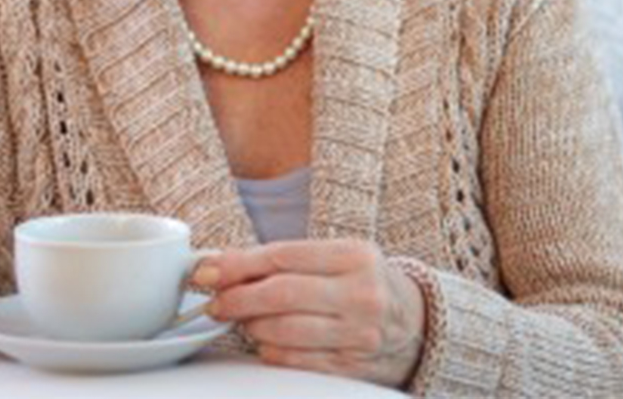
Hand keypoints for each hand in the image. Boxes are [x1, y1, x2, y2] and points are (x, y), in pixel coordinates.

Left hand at [195, 239, 425, 387]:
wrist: (414, 322)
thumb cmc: (362, 284)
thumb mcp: (335, 258)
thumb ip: (283, 260)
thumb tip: (220, 266)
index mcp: (355, 256)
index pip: (283, 257)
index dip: (238, 265)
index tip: (209, 271)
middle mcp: (361, 294)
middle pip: (281, 294)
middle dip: (237, 298)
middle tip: (215, 302)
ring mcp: (358, 334)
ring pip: (283, 331)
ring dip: (252, 326)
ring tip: (246, 320)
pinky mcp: (350, 366)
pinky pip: (293, 360)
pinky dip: (270, 350)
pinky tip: (267, 340)